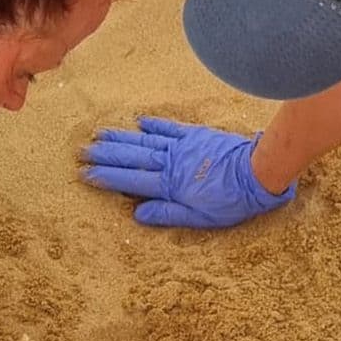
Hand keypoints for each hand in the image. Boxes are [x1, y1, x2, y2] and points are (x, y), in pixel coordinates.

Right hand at [81, 116, 294, 228]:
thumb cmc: (231, 201)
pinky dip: (155, 125)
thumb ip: (167, 214)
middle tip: (82, 150)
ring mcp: (182, 147)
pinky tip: (140, 121)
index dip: (106, 177)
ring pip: (145, 142)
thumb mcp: (199, 218)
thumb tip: (137, 214)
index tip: (85, 174)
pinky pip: (170, 129)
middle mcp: (170, 163)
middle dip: (105, 155)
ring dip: (121, 138)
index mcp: (169, 186)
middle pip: (132, 158)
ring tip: (99, 134)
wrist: (258, 172)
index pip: (130, 181)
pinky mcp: (197, 136)